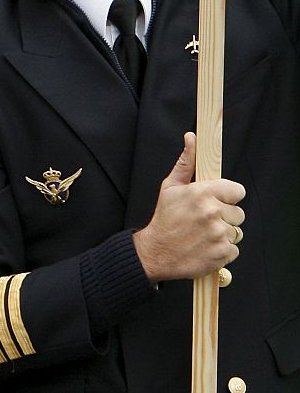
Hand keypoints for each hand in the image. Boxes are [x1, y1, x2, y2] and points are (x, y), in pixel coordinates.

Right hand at [133, 133, 244, 282]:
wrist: (154, 253)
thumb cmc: (164, 220)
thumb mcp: (170, 187)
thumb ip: (186, 162)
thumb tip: (192, 138)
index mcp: (202, 194)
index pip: (237, 191)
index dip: (227, 197)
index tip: (215, 203)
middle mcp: (212, 213)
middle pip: (238, 213)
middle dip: (224, 217)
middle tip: (203, 222)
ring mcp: (218, 234)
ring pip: (236, 231)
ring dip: (223, 234)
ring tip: (203, 235)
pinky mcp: (222, 253)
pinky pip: (234, 249)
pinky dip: (221, 250)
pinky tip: (205, 247)